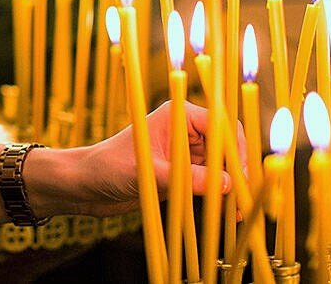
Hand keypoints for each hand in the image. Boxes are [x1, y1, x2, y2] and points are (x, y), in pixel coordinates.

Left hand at [26, 101, 242, 217]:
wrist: (86, 185)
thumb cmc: (108, 167)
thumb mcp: (149, 174)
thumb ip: (187, 179)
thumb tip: (227, 185)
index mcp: (178, 115)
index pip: (221, 126)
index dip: (236, 150)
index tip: (241, 176)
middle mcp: (185, 131)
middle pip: (226, 148)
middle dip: (238, 172)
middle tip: (245, 200)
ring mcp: (185, 153)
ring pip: (222, 168)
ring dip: (232, 188)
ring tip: (238, 213)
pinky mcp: (182, 174)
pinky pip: (210, 184)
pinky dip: (220, 197)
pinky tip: (227, 214)